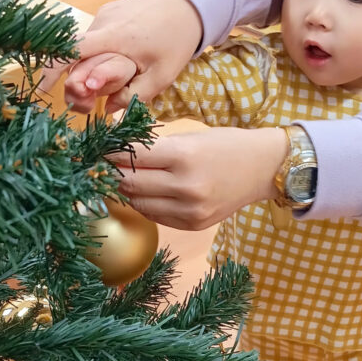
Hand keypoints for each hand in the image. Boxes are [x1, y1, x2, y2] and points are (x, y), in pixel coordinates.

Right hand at [64, 0, 202, 112]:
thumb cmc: (177, 38)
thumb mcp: (161, 75)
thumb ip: (134, 96)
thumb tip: (108, 112)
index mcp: (113, 37)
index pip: (70, 51)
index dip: (52, 71)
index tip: (44, 90)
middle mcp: (102, 22)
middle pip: (75, 55)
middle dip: (76, 81)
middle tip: (88, 103)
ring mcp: (104, 14)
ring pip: (86, 48)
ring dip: (89, 68)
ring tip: (105, 88)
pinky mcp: (108, 11)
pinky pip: (96, 38)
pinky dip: (98, 55)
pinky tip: (113, 65)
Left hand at [110, 126, 287, 228]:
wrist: (265, 169)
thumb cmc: (226, 144)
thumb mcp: (190, 135)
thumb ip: (154, 145)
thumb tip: (114, 149)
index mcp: (184, 155)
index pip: (130, 156)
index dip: (108, 153)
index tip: (97, 149)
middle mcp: (186, 186)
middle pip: (128, 182)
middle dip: (110, 172)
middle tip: (100, 165)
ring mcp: (190, 210)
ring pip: (137, 203)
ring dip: (124, 190)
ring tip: (120, 178)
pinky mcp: (193, 224)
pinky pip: (154, 215)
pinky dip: (144, 203)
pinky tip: (144, 192)